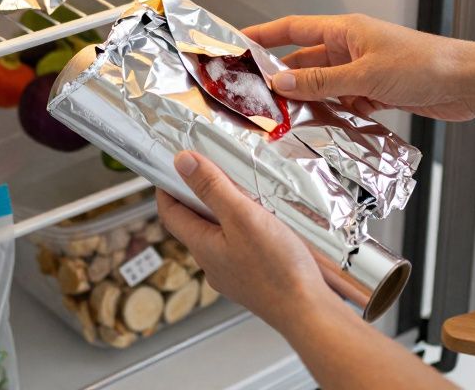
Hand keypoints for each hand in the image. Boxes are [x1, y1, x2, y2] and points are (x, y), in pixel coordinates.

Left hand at [156, 151, 336, 331]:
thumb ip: (212, 188)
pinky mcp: (251, 279)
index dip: (167, 187)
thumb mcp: (242, 216)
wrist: (307, 312)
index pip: (170, 212)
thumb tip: (182, 163)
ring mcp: (231, 274)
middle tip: (213, 172)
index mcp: (202, 246)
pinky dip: (243, 229)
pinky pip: (238, 248)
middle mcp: (211, 263)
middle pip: (194, 223)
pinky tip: (264, 225)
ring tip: (243, 194)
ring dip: (224, 212)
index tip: (172, 167)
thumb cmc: (277, 269)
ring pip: (218, 235)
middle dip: (199, 196)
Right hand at [243, 14, 474, 120]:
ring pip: (323, 86)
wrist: (467, 84)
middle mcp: (351, 48)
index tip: (237, 43)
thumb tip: (281, 83)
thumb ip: (321, 82)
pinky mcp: (375, 91)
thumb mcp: (365, 75)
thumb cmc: (425, 65)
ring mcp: (363, 70)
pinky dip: (332, 114)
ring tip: (285, 118)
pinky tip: (322, 128)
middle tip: (256, 95)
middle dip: (282, 79)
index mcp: (345, 30)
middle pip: (304, 62)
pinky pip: (342, 102)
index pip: (292, 28)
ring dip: (308, 101)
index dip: (263, 35)